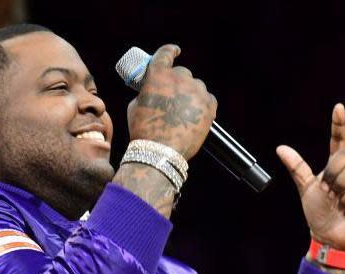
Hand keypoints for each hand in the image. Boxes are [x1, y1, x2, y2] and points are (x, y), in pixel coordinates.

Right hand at [127, 44, 216, 158]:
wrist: (160, 152)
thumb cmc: (143, 131)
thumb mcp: (135, 105)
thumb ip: (146, 91)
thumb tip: (153, 89)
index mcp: (158, 75)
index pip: (166, 53)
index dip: (171, 51)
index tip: (176, 51)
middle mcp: (180, 78)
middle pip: (182, 73)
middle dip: (177, 82)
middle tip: (172, 97)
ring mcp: (197, 91)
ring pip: (195, 87)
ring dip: (189, 95)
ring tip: (181, 114)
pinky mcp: (209, 105)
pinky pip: (207, 99)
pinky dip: (201, 105)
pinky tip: (192, 117)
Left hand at [277, 103, 344, 250]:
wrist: (329, 234)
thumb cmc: (318, 212)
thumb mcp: (305, 187)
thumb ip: (297, 167)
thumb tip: (280, 148)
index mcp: (336, 164)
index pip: (340, 140)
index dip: (339, 124)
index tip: (338, 108)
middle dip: (332, 173)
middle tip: (327, 191)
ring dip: (341, 185)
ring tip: (337, 199)